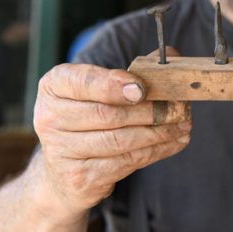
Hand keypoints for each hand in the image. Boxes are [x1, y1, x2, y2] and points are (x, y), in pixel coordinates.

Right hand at [33, 53, 190, 213]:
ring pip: (119, 141)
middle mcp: (49, 118)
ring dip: (157, 133)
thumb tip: (170, 54)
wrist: (62, 172)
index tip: (143, 88)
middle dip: (148, 111)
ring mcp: (61, 151)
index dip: (113, 85)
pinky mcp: (79, 177)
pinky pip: (124, 162)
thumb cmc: (88, 118)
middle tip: (178, 108)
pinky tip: (173, 143)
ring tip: (182, 126)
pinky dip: (154, 152)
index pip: (83, 82)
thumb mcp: (98, 89)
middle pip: (107, 114)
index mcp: (54, 86)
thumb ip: (131, 71)